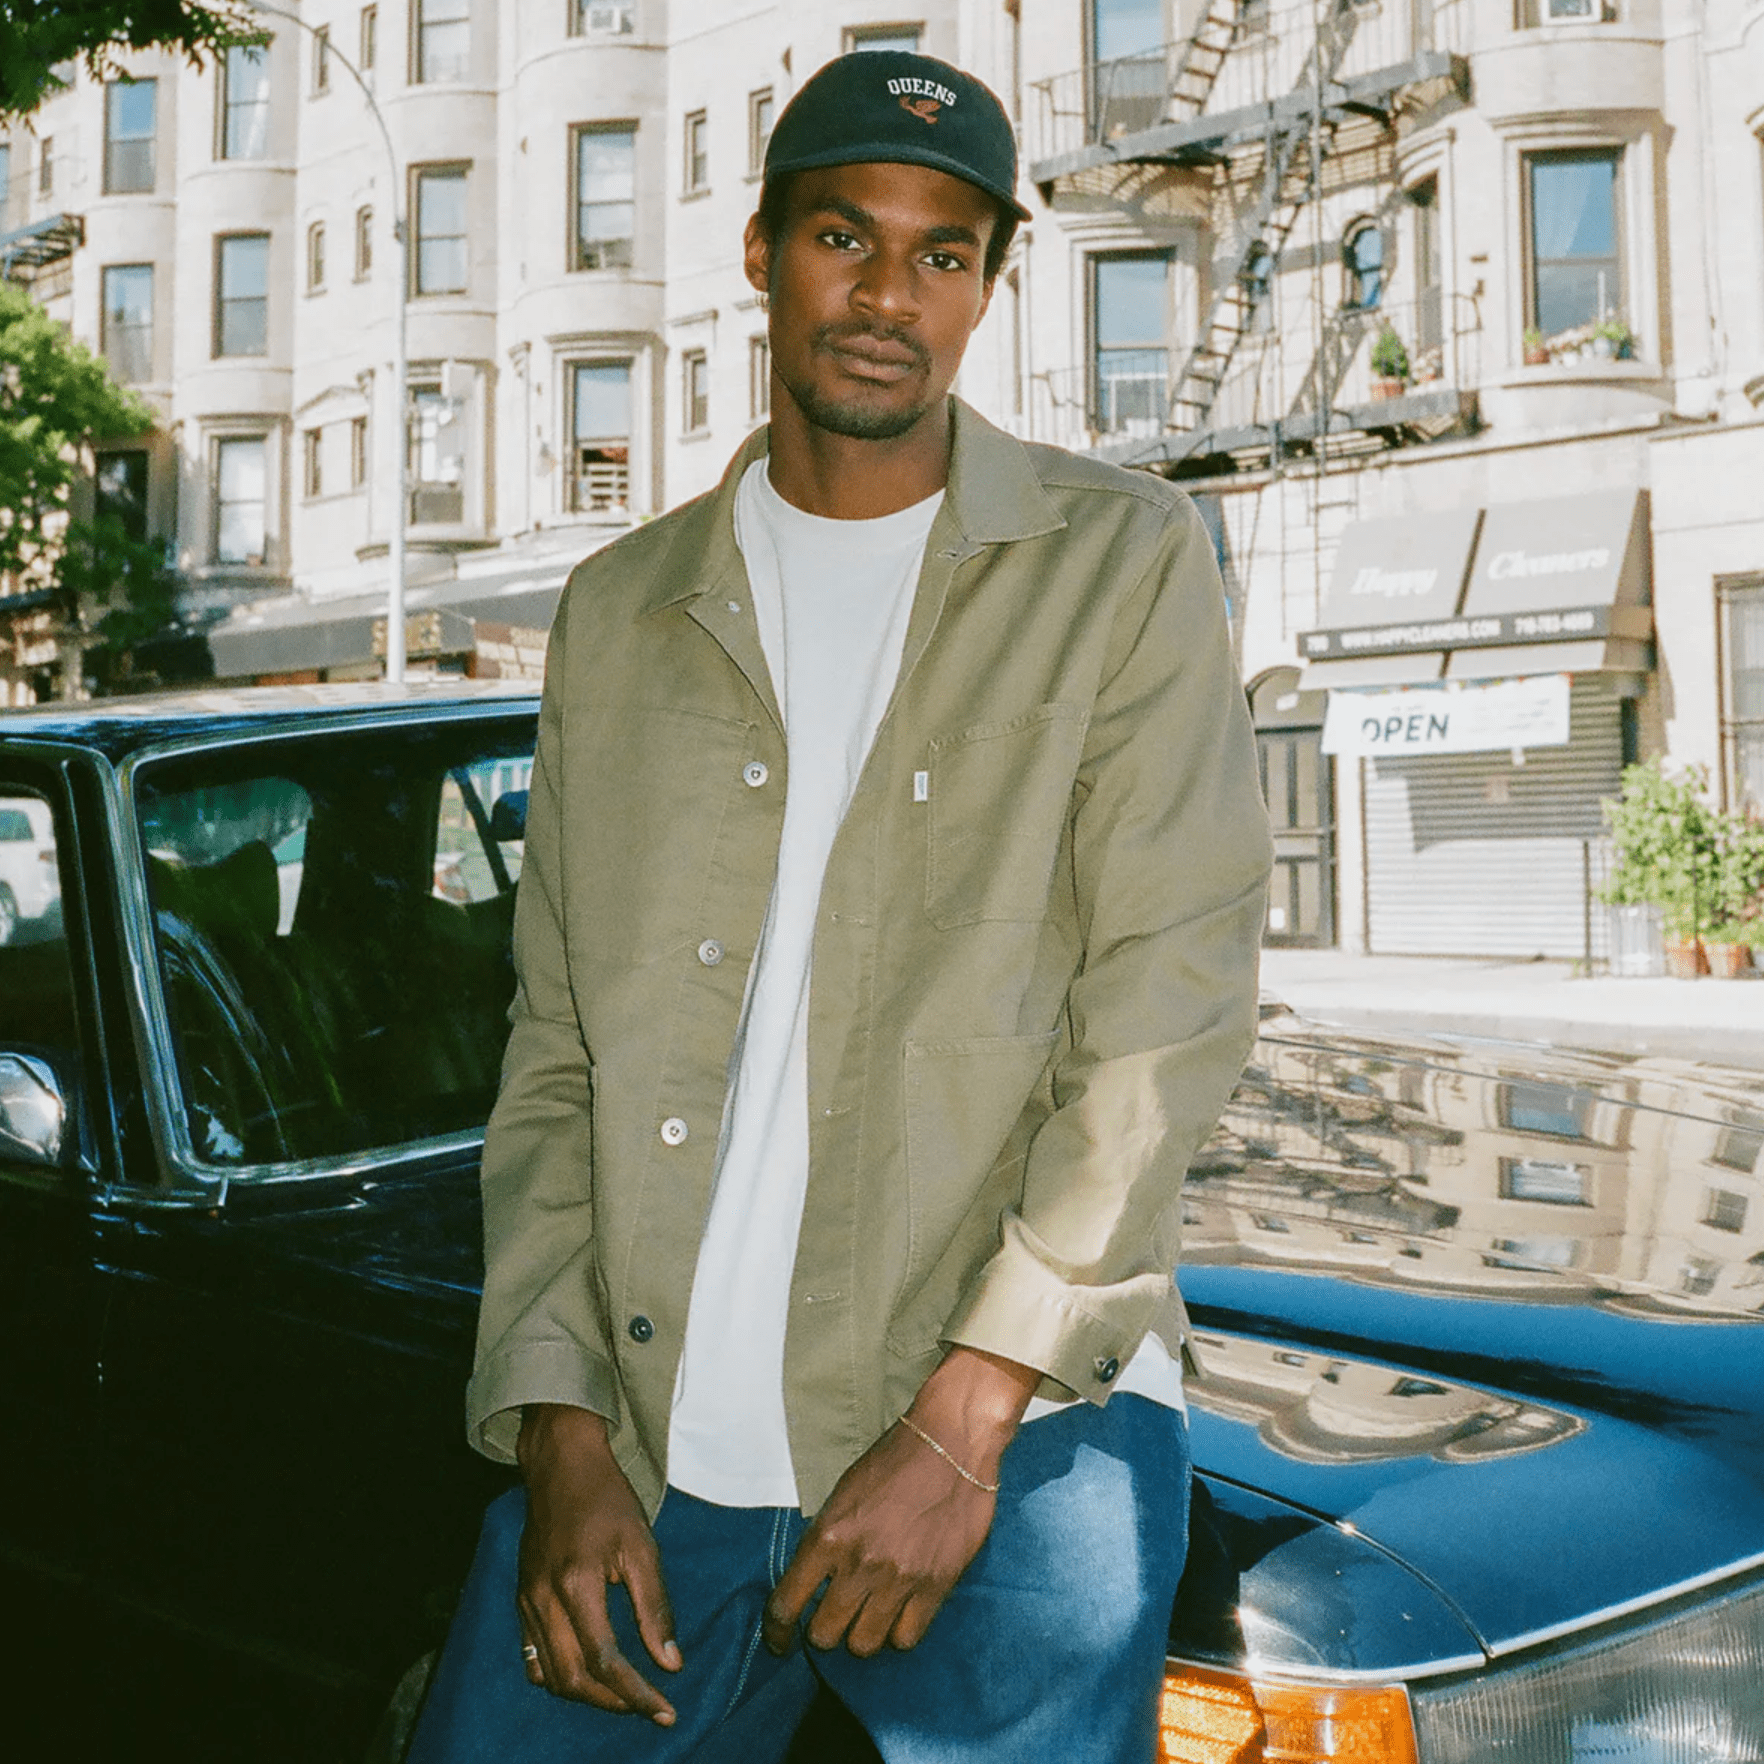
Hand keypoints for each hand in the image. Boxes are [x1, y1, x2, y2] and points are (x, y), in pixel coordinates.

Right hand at [515, 1403, 681, 1722]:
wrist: (561, 1465)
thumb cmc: (606, 1499)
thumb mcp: (641, 1546)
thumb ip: (654, 1607)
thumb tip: (671, 1662)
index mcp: (575, 1585)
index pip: (605, 1661)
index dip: (636, 1693)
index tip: (665, 1712)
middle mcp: (543, 1600)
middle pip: (573, 1679)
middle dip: (613, 1702)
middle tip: (648, 1706)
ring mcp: (526, 1602)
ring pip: (550, 1675)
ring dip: (587, 1695)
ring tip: (623, 1694)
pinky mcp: (520, 1600)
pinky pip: (533, 1658)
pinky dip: (560, 1677)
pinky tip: (587, 1674)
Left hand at [761, 1347, 1039, 1658]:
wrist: (952, 1442)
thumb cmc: (894, 1460)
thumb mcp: (843, 1493)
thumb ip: (827, 1539)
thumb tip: (813, 1582)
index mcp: (829, 1536)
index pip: (787, 1605)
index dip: (777, 1633)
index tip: (779, 1643)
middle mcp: (859, 1564)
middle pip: (825, 1636)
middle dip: (824, 1631)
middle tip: (834, 1616)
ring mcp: (899, 1579)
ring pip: (864, 1645)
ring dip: (861, 1634)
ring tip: (868, 1616)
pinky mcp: (935, 1586)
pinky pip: (906, 1638)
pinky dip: (898, 1632)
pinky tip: (899, 1613)